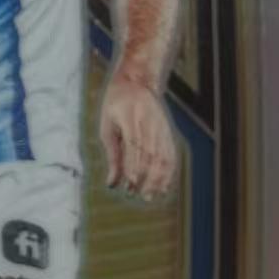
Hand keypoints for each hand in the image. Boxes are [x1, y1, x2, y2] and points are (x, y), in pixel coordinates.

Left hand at [99, 74, 177, 200]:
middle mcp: (148, 123)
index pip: (134, 144)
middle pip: (151, 154)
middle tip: (138, 195)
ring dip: (158, 178)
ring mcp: (161, 128)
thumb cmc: (116, 105)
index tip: (131, 183)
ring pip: (164, 157)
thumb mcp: (107, 126)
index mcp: (130, 118)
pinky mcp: (168, 133)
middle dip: (146, 176)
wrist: (138, 82)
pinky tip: (164, 186)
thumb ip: (112, 155)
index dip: (134, 165)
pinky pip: (171, 155)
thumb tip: (112, 182)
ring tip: (151, 195)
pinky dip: (169, 172)